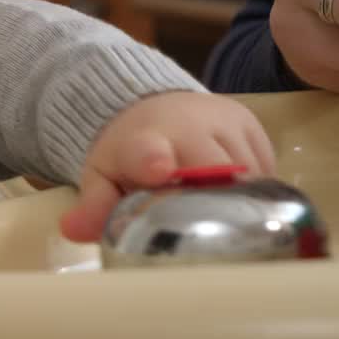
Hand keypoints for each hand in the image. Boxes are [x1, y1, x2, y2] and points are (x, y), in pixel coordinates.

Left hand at [58, 91, 274, 243]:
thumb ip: (94, 205)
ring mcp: (223, 121)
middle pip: (211, 170)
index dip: (153, 159)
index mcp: (140, 139)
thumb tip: (73, 230)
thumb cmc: (128, 151)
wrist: (152, 105)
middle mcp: (186, 123)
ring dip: (238, 200)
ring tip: (221, 214)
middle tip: (209, 232)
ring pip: (246, 173)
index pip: (146, 149)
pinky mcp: (251, 123)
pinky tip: (236, 195)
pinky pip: (265, 168)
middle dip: (213, 203)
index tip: (158, 170)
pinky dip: (255, 189)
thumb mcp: (103, 176)